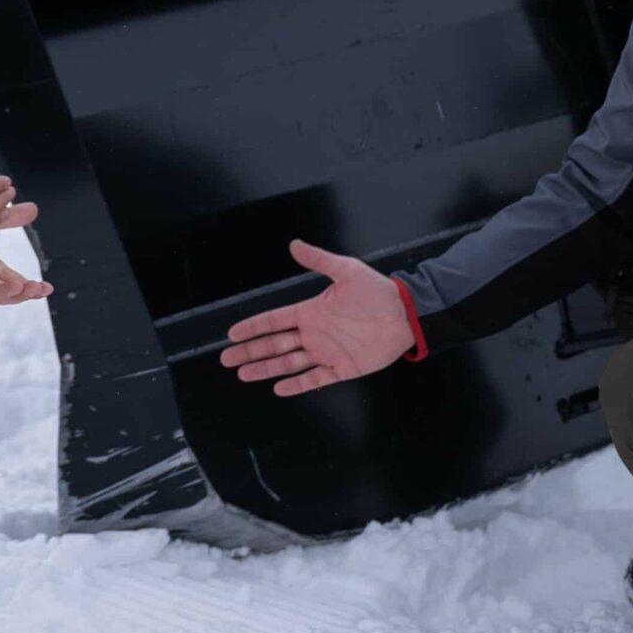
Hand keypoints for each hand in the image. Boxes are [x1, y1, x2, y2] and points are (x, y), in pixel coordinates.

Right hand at [219, 238, 411, 396]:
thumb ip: (319, 260)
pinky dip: (297, 384)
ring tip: (244, 374)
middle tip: (227, 359)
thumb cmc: (377, 291)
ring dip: (265, 368)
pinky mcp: (341, 368)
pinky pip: (315, 379)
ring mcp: (326, 352)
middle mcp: (314, 333)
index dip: (253, 326)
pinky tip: (279, 388)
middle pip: (274, 344)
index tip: (233, 333)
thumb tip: (294, 244)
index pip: (274, 321)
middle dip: (250, 352)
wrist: (405, 315)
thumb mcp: (346, 271)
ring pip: (288, 363)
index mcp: (311, 311)